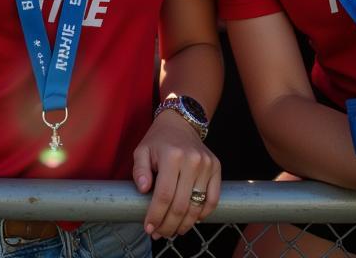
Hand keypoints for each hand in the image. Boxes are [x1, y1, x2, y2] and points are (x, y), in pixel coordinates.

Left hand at [132, 111, 219, 239]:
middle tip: (160, 233)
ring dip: (185, 224)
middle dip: (168, 224)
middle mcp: (192, 159)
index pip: (164, 195)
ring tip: (173, 230)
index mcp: (172, 155)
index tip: (148, 227)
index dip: (156, 215)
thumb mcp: (142, 151)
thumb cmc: (158, 140)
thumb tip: (144, 190)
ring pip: (197, 206)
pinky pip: (212, 199)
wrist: (181, 122)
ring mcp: (207, 164)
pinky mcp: (216, 167)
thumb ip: (139, 170)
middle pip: (181, 204)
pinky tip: (191, 220)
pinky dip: (203, 214)